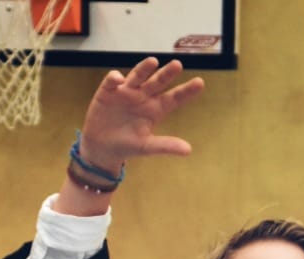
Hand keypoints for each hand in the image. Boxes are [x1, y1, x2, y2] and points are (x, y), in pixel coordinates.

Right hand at [79, 57, 204, 170]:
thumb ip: (166, 146)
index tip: (200, 83)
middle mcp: (143, 96)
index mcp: (155, 109)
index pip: (174, 98)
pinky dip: (115, 78)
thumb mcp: (147, 147)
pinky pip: (112, 81)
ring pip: (138, 76)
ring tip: (153, 62)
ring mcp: (127, 92)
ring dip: (144, 68)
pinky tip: (119, 79)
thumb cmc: (127, 146)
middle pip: (158, 82)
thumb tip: (188, 150)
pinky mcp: (109, 91)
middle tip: (178, 65)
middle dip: (167, 73)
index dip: (186, 91)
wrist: (102, 147)